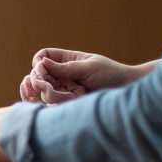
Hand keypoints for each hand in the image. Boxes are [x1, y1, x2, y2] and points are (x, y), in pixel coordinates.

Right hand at [20, 48, 154, 104]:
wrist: (125, 91)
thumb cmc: (111, 74)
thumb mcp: (89, 67)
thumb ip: (65, 67)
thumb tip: (42, 64)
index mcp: (66, 60)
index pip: (42, 57)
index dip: (38, 63)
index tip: (42, 69)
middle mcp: (61, 75)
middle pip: (36, 76)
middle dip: (38, 82)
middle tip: (46, 87)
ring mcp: (62, 89)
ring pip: (42, 92)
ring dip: (51, 94)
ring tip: (69, 96)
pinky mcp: (66, 103)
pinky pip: (51, 104)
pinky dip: (54, 103)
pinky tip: (63, 103)